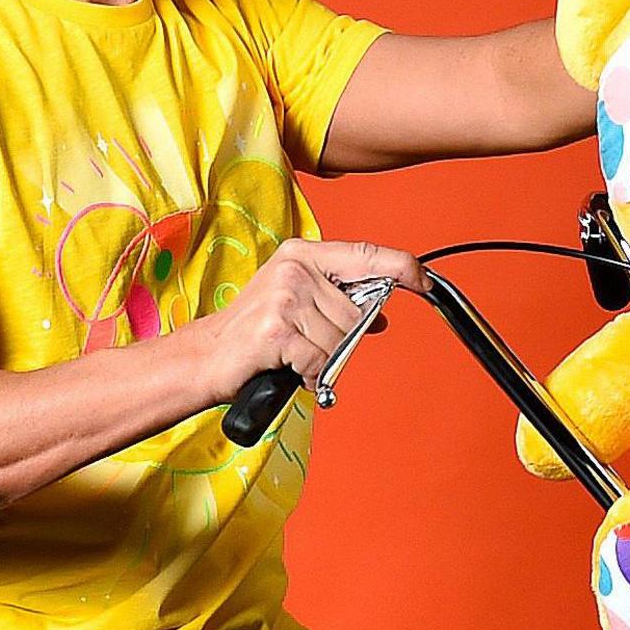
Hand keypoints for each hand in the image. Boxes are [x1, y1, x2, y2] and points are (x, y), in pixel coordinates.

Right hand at [176, 240, 423, 399]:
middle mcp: (296, 269)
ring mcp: (286, 297)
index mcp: (303, 254)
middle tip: (307, 344)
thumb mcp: (297, 304)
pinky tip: (288, 368)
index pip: (367, 254)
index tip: (423, 281)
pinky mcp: (279, 329)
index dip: (402, 268)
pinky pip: (320, 360)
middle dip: (341, 340)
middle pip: (357, 313)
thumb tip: (381, 313)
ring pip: (341, 341)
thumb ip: (338, 302)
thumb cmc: (253, 334)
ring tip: (293, 356)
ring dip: (323, 360)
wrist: (206, 357)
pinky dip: (309, 375)